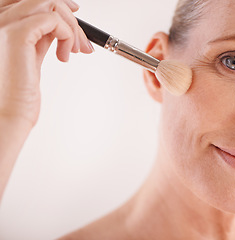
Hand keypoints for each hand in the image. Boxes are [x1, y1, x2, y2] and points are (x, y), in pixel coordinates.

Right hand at [0, 0, 92, 126]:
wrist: (7, 115)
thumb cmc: (16, 95)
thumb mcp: (30, 58)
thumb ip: (40, 39)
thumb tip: (59, 27)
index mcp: (1, 26)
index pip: (27, 1)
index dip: (55, 3)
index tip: (75, 13)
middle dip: (70, 18)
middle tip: (82, 44)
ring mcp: (4, 25)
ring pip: (49, 4)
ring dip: (71, 26)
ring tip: (75, 50)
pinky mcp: (16, 35)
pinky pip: (52, 19)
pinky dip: (67, 34)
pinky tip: (65, 56)